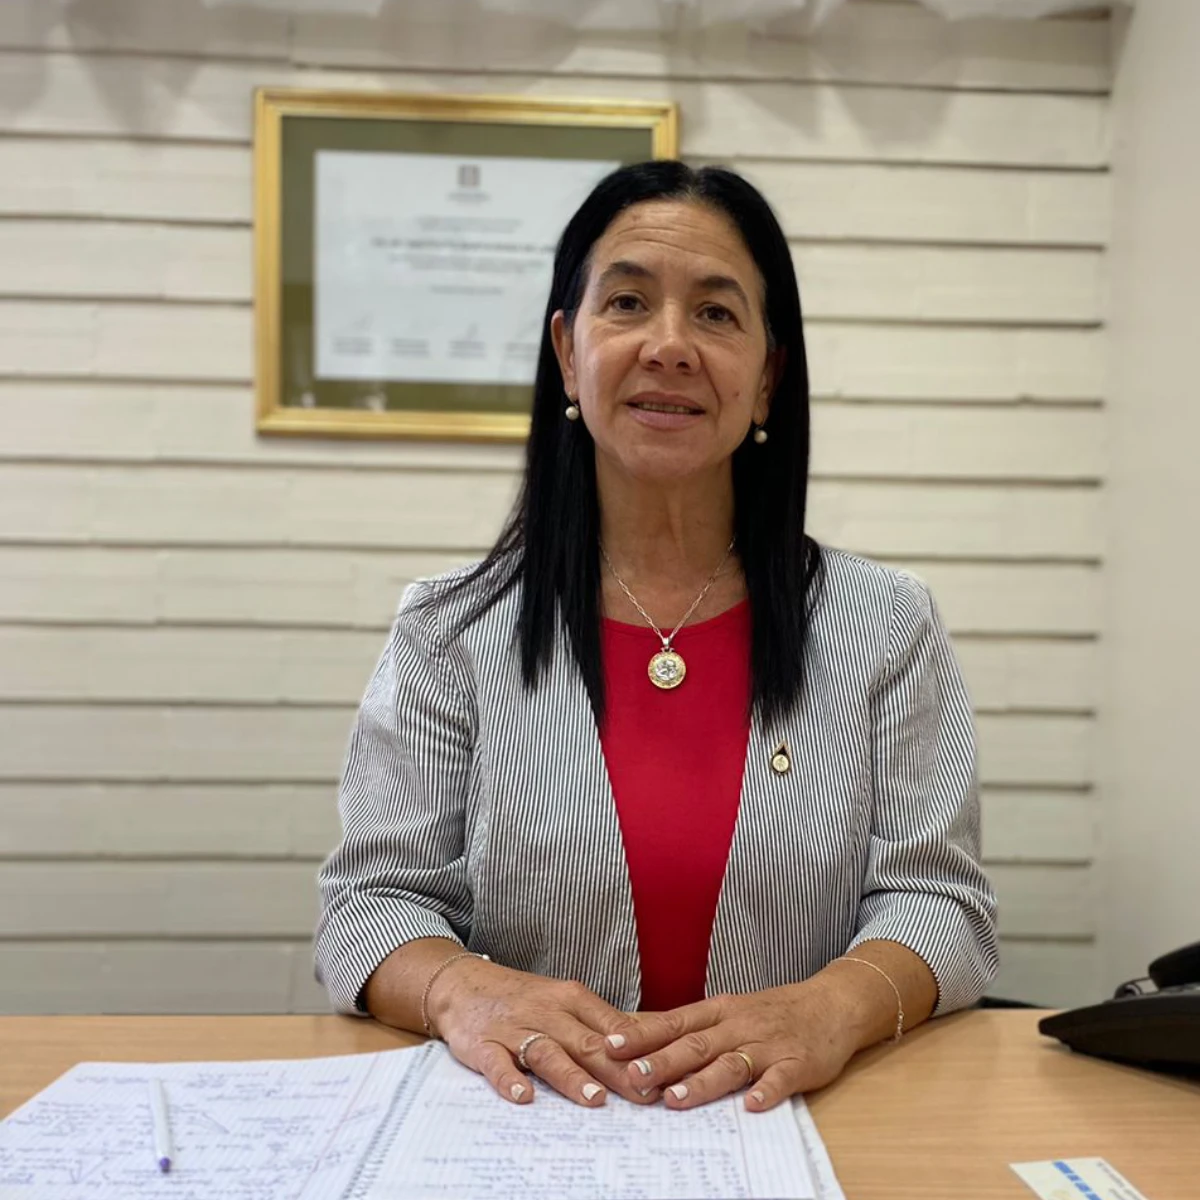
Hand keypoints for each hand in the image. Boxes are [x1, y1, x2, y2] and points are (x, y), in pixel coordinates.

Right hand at [429, 958, 663, 1108]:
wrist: (464, 984)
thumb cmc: (524, 998)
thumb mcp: (565, 1001)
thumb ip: (603, 1022)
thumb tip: (653, 1039)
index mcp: (572, 998)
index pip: (612, 1025)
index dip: (639, 1050)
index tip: (665, 1072)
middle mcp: (547, 1012)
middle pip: (586, 1042)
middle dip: (616, 1069)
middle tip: (643, 1093)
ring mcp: (514, 1029)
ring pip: (547, 1051)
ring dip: (571, 1075)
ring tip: (594, 1098)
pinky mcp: (483, 1045)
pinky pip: (496, 1063)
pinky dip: (509, 1079)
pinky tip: (523, 1097)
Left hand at [603, 982, 859, 1111]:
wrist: (832, 1003)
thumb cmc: (773, 1012)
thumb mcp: (730, 1012)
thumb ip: (694, 1030)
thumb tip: (644, 1044)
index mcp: (719, 1012)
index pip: (674, 1022)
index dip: (643, 1034)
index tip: (611, 1045)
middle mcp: (739, 1026)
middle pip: (696, 1043)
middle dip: (662, 1060)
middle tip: (632, 1076)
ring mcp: (768, 1045)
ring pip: (731, 1063)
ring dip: (703, 1081)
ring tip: (676, 1098)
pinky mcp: (798, 1063)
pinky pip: (781, 1078)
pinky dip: (767, 1091)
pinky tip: (752, 1105)